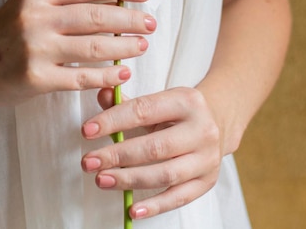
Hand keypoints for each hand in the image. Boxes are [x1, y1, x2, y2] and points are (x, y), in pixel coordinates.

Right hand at [0, 0, 154, 104]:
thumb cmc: (5, 31)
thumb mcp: (29, 4)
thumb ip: (64, 0)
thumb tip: (116, 2)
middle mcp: (36, 17)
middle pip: (97, 15)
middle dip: (131, 20)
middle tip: (150, 24)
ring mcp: (35, 49)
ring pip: (94, 46)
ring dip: (125, 47)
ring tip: (142, 46)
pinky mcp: (36, 78)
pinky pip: (82, 77)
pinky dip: (106, 75)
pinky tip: (122, 73)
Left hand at [81, 87, 221, 220]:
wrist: (218, 120)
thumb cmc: (178, 111)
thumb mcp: (157, 100)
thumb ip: (128, 101)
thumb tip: (103, 96)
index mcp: (186, 101)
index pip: (144, 111)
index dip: (113, 121)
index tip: (87, 131)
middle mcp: (201, 129)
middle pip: (154, 147)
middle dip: (117, 155)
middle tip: (89, 162)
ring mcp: (207, 157)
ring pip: (165, 174)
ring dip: (130, 179)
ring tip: (102, 179)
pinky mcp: (207, 181)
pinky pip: (179, 198)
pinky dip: (154, 206)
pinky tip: (132, 209)